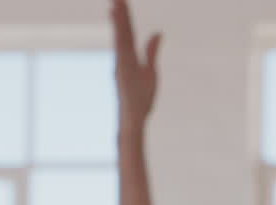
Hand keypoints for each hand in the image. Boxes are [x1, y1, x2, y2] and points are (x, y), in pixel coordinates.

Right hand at [112, 0, 161, 133]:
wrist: (133, 121)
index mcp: (127, 58)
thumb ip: (151, 51)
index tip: (121, 0)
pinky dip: (122, 43)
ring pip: (121, 42)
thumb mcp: (150, 71)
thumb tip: (158, 33)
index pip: (127, 33)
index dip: (125, 17)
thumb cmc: (141, 99)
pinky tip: (121, 31)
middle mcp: (122, 60)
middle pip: (122, 33)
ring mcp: (121, 68)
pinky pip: (123, 56)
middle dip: (120, 14)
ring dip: (119, 24)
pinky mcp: (124, 76)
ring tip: (117, 5)